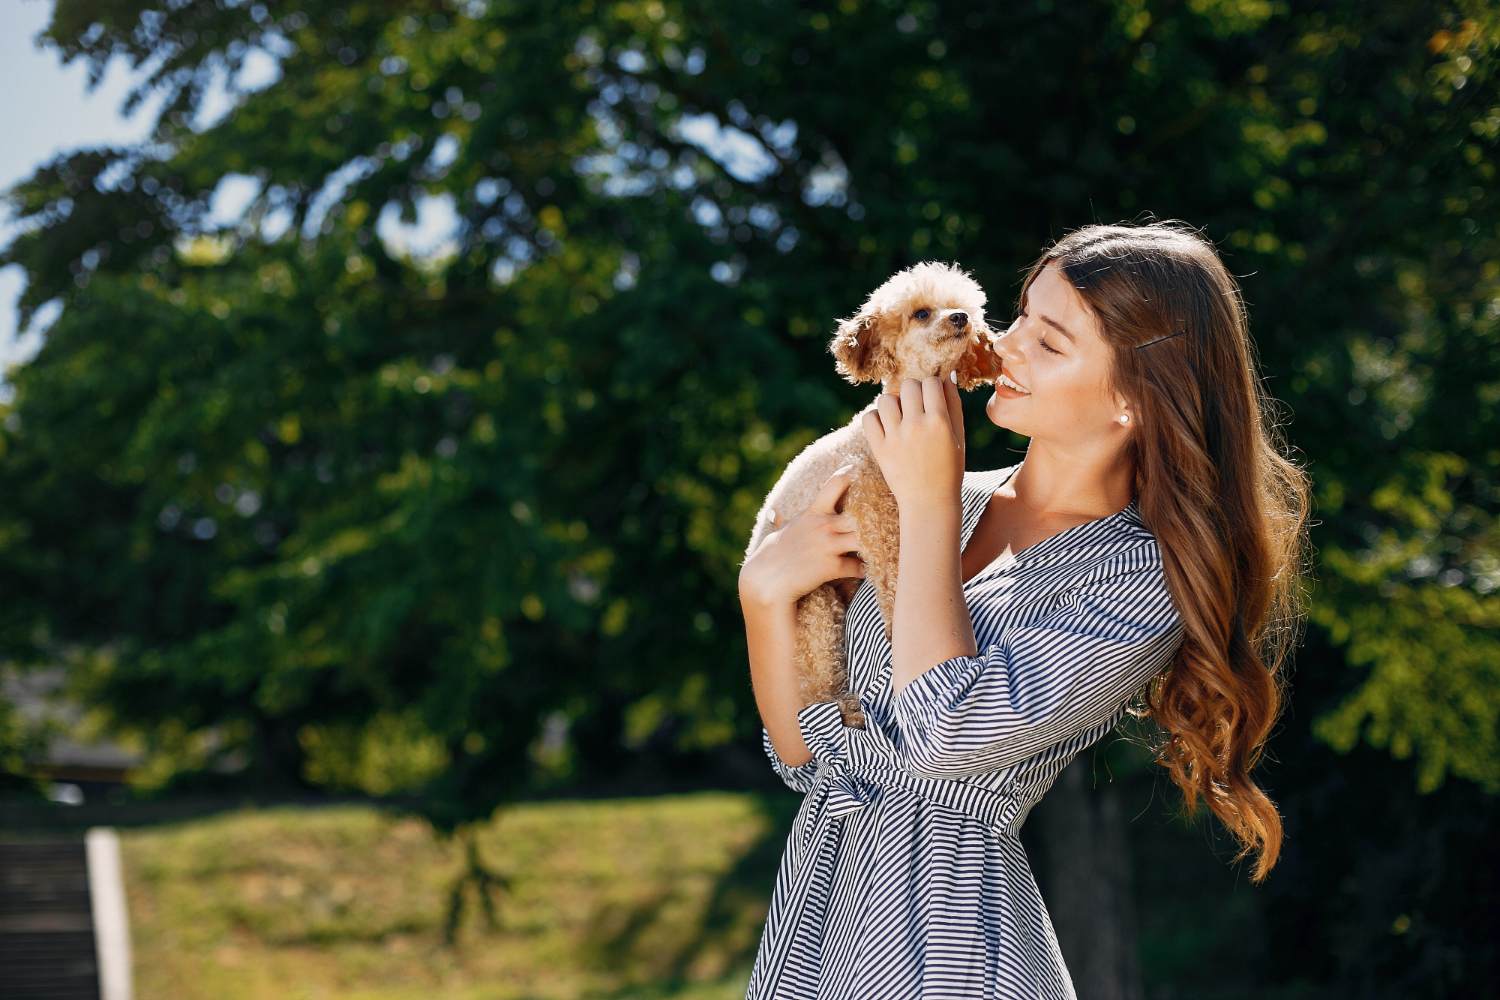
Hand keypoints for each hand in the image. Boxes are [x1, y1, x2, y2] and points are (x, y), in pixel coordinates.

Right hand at [739, 467, 864, 608]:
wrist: (767, 578)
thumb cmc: (776, 552)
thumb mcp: (788, 528)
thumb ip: (796, 518)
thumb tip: (782, 512)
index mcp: (814, 511)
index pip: (836, 483)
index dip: (851, 474)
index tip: (862, 471)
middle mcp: (823, 525)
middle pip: (860, 513)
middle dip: (875, 515)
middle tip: (887, 516)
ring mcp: (828, 545)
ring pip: (863, 539)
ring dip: (872, 544)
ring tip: (878, 546)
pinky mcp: (831, 567)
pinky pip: (857, 566)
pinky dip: (863, 568)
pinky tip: (865, 569)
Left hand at [862, 375, 965, 510]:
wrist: (929, 501)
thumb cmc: (949, 469)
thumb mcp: (959, 436)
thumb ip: (954, 404)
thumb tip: (947, 375)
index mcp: (939, 420)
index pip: (930, 382)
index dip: (931, 386)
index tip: (931, 397)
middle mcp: (916, 425)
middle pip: (907, 385)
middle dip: (913, 391)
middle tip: (915, 406)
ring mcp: (895, 437)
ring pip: (886, 399)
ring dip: (893, 403)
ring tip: (900, 417)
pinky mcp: (879, 448)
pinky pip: (869, 418)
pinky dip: (876, 418)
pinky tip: (886, 426)